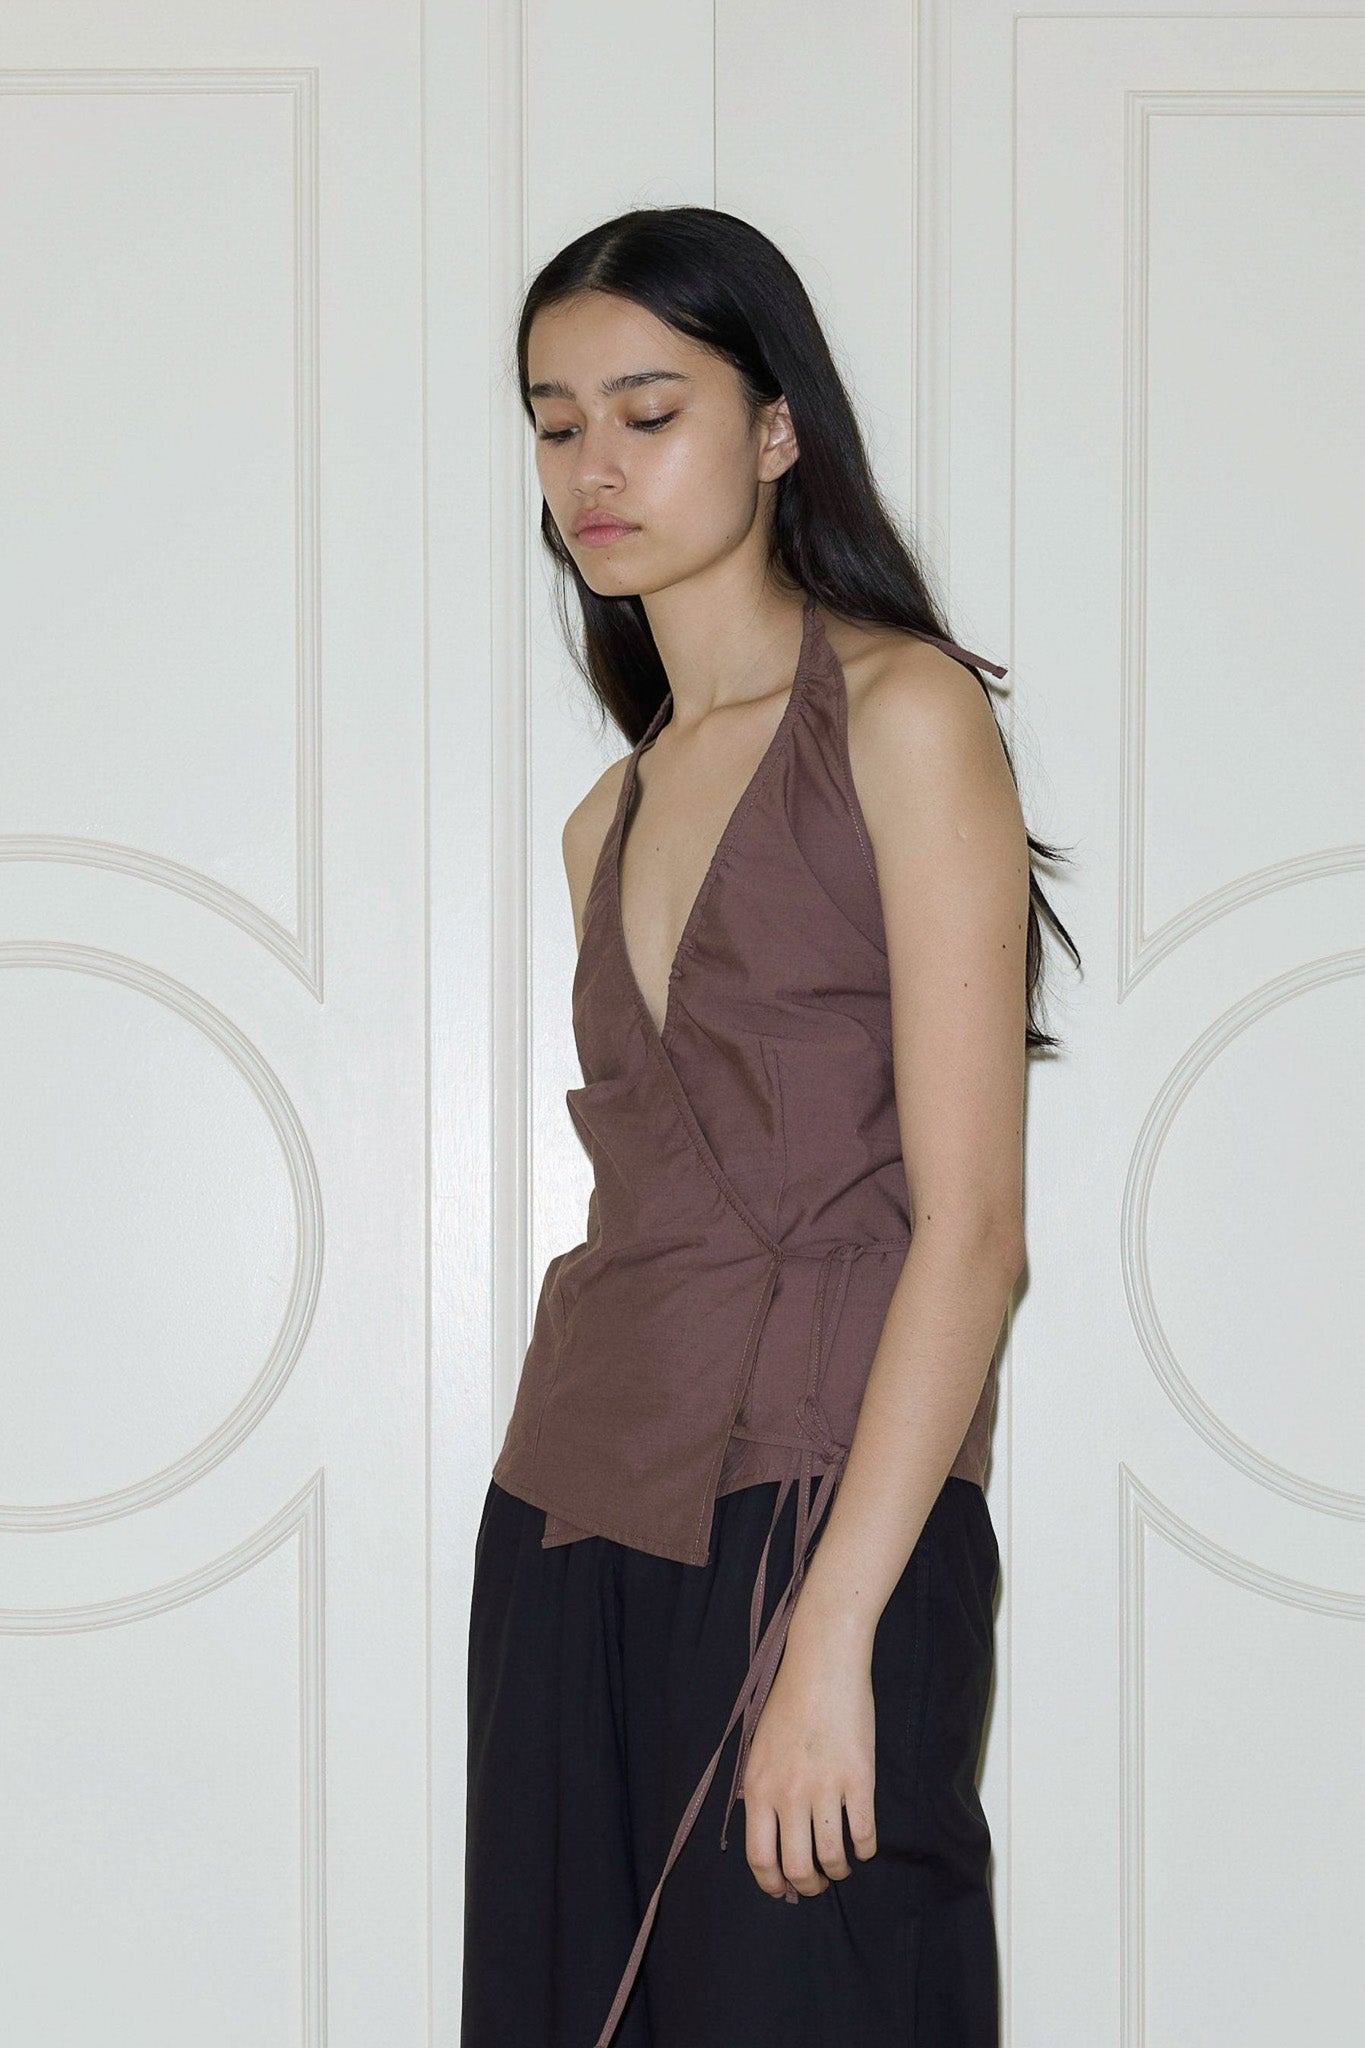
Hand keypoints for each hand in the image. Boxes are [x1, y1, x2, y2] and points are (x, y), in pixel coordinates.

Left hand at [740, 1627, 878, 1898]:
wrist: (823, 1666)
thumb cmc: (789, 1703)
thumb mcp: (759, 1748)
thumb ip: (761, 1791)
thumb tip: (769, 1834)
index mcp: (759, 1788)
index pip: (760, 1857)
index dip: (772, 1883)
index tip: (784, 1889)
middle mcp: (789, 1795)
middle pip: (798, 1867)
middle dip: (809, 1885)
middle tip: (817, 1881)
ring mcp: (825, 1790)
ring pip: (832, 1857)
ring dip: (838, 1870)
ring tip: (841, 1864)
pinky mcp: (859, 1781)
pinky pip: (864, 1835)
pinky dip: (865, 1849)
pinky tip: (863, 1843)